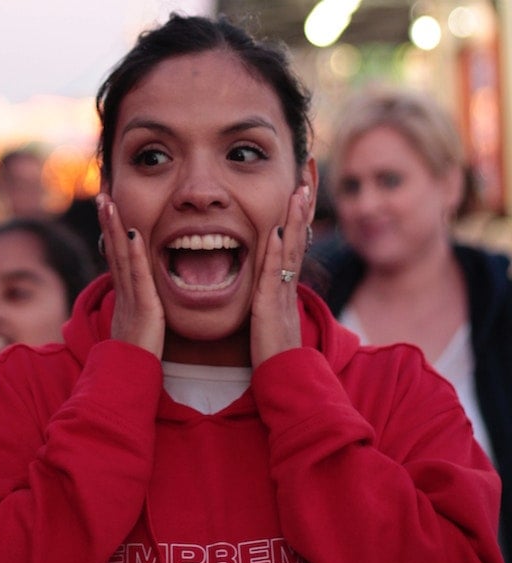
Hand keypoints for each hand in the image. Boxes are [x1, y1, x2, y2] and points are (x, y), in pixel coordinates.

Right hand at [96, 194, 164, 358]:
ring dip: (114, 227)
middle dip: (107, 221)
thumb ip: (137, 308)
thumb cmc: (133, 356)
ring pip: (120, 256)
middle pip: (113, 249)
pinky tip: (133, 232)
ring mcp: (131, 298)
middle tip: (103, 195)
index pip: (116, 256)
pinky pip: (138, 275)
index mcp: (124, 294)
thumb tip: (140, 298)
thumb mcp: (134, 325)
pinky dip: (134, 253)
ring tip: (109, 202)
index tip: (108, 209)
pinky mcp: (143, 307)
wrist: (127, 377)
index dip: (111, 232)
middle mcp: (123, 291)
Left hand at [250, 185, 312, 367]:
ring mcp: (282, 294)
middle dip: (302, 205)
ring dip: (294, 220)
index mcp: (285, 284)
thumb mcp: (270, 315)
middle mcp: (288, 284)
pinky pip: (273, 275)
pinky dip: (274, 253)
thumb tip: (265, 279)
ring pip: (290, 250)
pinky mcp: (270, 308)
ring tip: (298, 192)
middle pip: (297, 237)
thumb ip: (269, 295)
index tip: (300, 186)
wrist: (282, 378)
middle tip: (306, 174)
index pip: (292, 240)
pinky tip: (274, 232)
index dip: (297, 213)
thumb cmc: (273, 351)